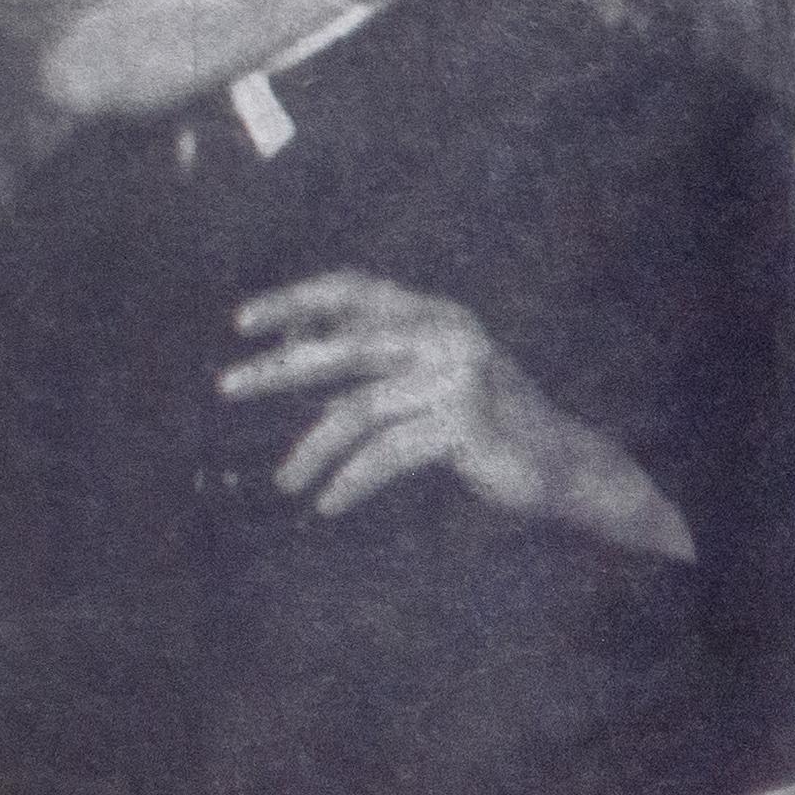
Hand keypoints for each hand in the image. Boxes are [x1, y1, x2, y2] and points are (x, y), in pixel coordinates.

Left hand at [221, 274, 694, 560]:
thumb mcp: (427, 381)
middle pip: (345, 347)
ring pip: (358, 410)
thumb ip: (373, 361)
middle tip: (227, 387)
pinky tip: (329, 504)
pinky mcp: (465, 422)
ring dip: (312, 450)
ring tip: (286, 481)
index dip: (297, 300)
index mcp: (439, 315)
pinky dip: (351, 481)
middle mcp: (450, 335)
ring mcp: (460, 377)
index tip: (242, 322)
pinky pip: (385, 454)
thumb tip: (287, 350)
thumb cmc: (487, 427)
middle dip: (279, 368)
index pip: (357, 291)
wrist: (567, 467)